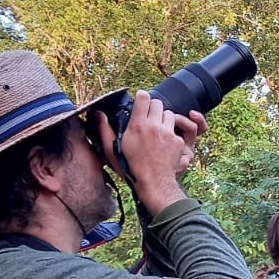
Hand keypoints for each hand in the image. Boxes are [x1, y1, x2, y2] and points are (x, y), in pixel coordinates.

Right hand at [97, 92, 207, 213]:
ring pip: (169, 114)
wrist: (153, 182)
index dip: (142, 98)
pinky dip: (171, 134)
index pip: (144, 97)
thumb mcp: (112, 149)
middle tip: (149, 118)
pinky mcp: (178, 141)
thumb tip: (99, 114)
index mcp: (137, 125)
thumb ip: (104, 129)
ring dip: (163, 119)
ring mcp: (168, 133)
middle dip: (153, 108)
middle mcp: (154, 126)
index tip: (140, 103)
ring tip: (157, 130)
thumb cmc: (130, 167)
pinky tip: (164, 144)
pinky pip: (176, 130)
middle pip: (158, 103)